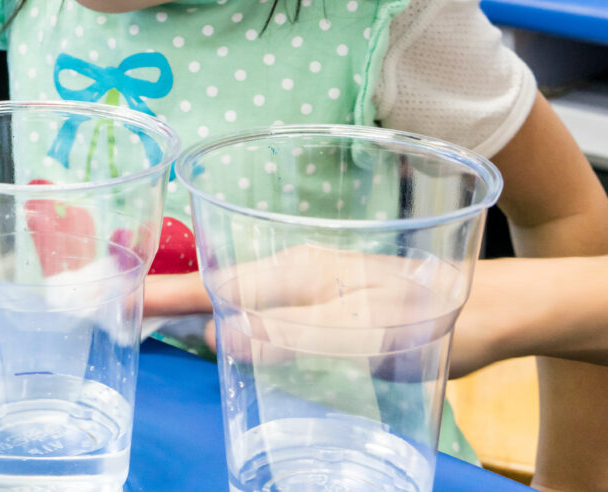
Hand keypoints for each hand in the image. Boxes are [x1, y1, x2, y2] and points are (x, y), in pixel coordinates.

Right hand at [145, 247, 466, 364]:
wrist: (491, 306)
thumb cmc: (430, 314)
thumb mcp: (364, 332)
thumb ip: (295, 334)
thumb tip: (223, 339)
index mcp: (295, 270)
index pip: (212, 284)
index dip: (163, 295)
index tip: (116, 300)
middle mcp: (294, 270)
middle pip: (217, 285)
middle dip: (167, 298)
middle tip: (119, 314)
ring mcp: (310, 284)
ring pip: (238, 296)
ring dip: (196, 307)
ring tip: (153, 323)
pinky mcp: (325, 300)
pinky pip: (263, 309)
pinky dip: (230, 317)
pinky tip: (225, 337)